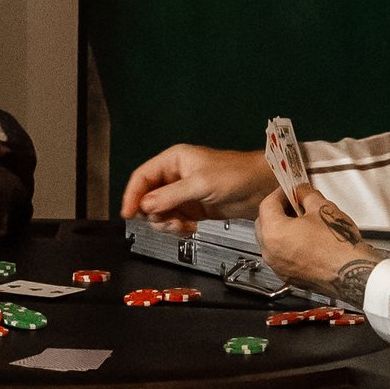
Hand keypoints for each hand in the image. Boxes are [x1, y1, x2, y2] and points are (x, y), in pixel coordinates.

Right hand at [120, 143, 278, 224]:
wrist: (261, 187)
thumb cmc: (235, 175)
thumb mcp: (200, 184)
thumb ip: (171, 196)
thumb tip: (145, 206)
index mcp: (173, 161)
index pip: (142, 177)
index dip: (132, 195)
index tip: (128, 213)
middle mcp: (175, 177)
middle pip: (148, 198)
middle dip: (153, 213)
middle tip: (166, 221)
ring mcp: (184, 194)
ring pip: (160, 212)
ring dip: (167, 222)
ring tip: (182, 225)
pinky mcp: (193, 209)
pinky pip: (174, 220)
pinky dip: (178, 228)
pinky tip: (190, 228)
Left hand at [256, 187, 372, 291]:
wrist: (353, 274)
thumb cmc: (339, 246)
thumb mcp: (322, 208)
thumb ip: (306, 195)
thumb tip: (301, 191)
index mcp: (274, 233)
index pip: (267, 205)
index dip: (279, 193)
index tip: (289, 189)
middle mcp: (271, 253)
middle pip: (264, 224)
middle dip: (277, 211)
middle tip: (294, 203)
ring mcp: (278, 267)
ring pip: (272, 242)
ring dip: (282, 229)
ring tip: (302, 221)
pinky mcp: (289, 278)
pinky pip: (281, 257)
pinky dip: (287, 246)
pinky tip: (305, 240)